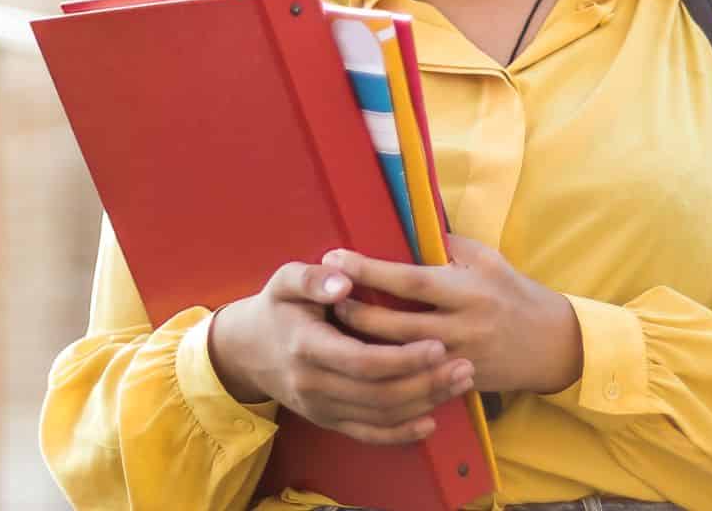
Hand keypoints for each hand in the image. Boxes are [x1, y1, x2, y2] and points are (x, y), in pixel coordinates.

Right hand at [207, 261, 474, 444]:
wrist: (247, 350)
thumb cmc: (277, 308)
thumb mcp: (285, 281)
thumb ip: (313, 277)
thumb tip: (344, 279)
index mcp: (306, 346)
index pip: (362, 361)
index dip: (402, 359)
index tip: (438, 345)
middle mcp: (313, 384)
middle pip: (378, 393)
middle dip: (425, 383)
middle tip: (464, 366)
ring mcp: (320, 407)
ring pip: (379, 416)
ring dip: (424, 403)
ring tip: (460, 384)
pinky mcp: (327, 420)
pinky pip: (367, 434)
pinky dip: (401, 434)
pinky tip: (430, 421)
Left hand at [323, 236, 582, 395]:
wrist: (552, 345)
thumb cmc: (515, 293)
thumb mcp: (488, 259)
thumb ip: (448, 246)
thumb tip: (406, 226)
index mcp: (467, 290)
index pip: (410, 280)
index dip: (370, 270)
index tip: (336, 257)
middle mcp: (461, 327)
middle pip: (395, 325)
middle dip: (354, 312)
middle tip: (323, 298)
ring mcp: (457, 360)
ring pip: (398, 358)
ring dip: (362, 344)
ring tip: (330, 329)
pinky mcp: (456, 383)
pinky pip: (413, 382)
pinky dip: (384, 373)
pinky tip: (358, 363)